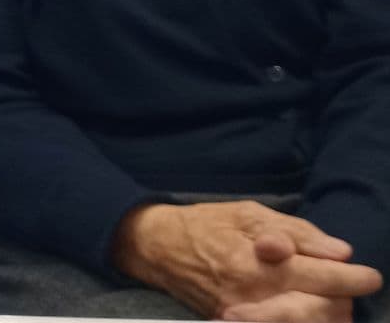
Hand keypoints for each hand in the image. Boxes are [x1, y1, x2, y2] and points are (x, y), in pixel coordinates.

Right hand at [111, 201, 381, 319]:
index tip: (370, 275)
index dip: (353, 278)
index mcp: (255, 262)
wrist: (157, 248)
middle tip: (347, 284)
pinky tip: (307, 311)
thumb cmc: (205, 223)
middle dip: (343, 299)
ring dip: (328, 315)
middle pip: (321, 311)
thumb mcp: (247, 213)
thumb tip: (340, 252)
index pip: (320, 277)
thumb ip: (295, 231)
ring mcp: (244, 318)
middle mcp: (253, 297)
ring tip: (329, 299)